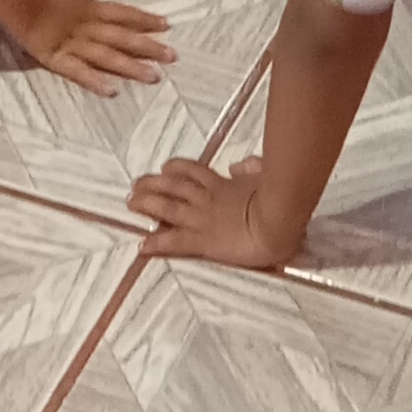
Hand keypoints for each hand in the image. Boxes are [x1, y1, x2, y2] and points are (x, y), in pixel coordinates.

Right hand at [4, 0, 176, 93]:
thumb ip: (71, 2)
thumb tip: (80, 4)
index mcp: (86, 6)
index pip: (122, 12)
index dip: (143, 18)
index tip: (166, 24)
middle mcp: (85, 24)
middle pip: (122, 35)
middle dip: (148, 46)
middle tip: (173, 56)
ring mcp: (72, 41)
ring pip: (107, 55)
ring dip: (131, 66)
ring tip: (154, 77)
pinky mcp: (55, 56)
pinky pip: (77, 70)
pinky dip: (94, 80)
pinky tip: (112, 91)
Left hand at [129, 154, 300, 266]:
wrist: (279, 219)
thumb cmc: (280, 198)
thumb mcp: (265, 175)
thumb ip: (251, 168)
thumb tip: (239, 165)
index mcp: (224, 184)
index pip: (194, 172)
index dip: (177, 169)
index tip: (165, 168)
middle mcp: (208, 198)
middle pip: (174, 187)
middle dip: (152, 184)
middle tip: (136, 184)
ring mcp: (203, 219)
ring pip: (168, 208)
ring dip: (147, 204)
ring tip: (131, 203)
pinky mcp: (204, 241)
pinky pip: (175, 241)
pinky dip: (157, 243)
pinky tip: (143, 245)